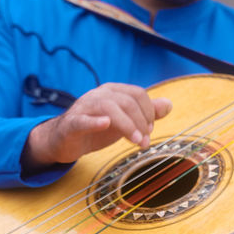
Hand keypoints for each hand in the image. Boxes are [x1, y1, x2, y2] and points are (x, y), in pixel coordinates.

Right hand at [24, 83, 172, 169]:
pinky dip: (94, 121)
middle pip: (126, 101)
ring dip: (127, 125)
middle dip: (141, 122)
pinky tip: (105, 124)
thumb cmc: (96, 129)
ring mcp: (84, 108)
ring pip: (109, 108)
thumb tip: (168, 105)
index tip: (149, 131)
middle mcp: (99, 95)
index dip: (149, 112)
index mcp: (113, 92)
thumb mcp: (125, 122)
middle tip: (145, 141)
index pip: (137, 94)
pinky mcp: (72, 124)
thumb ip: (146, 113)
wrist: (65, 140)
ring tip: (136, 141)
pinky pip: (82, 120)